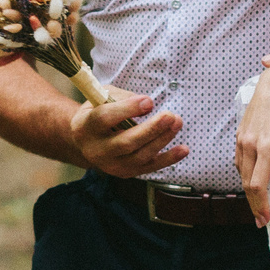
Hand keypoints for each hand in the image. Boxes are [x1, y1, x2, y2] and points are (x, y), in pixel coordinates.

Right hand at [69, 86, 185, 179]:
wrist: (86, 142)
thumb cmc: (97, 111)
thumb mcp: (102, 97)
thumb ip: (122, 97)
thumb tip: (147, 105)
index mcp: (85, 126)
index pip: (105, 118)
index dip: (127, 109)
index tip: (149, 102)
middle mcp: (96, 150)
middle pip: (125, 142)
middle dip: (150, 129)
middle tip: (170, 115)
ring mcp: (110, 165)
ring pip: (139, 156)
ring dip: (162, 140)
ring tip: (177, 123)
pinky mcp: (125, 173)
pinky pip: (149, 167)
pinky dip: (168, 159)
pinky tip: (183, 149)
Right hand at [235, 63, 269, 224]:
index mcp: (265, 146)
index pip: (257, 184)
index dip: (260, 204)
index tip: (265, 219)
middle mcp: (249, 145)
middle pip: (247, 183)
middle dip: (253, 204)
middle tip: (261, 220)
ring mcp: (242, 139)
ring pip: (241, 173)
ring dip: (248, 190)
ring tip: (258, 204)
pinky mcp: (240, 135)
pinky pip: (239, 161)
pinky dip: (245, 174)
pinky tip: (253, 180)